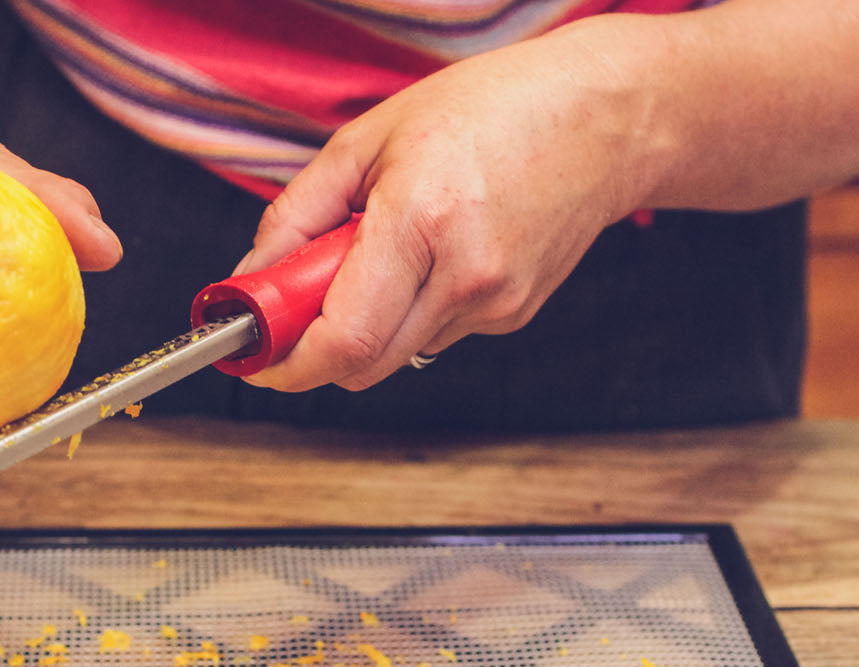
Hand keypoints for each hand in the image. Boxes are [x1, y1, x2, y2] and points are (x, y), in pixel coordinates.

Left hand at [233, 17, 653, 393]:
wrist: (605, 119)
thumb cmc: (493, 110)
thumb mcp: (373, 138)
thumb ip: (300, 213)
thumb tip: (253, 274)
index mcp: (423, 220)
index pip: (343, 338)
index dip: (288, 363)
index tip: (255, 359)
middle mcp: (465, 276)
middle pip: (364, 364)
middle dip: (316, 345)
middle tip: (297, 299)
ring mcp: (497, 304)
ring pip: (398, 351)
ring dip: (368, 319)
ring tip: (389, 245)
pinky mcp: (514, 316)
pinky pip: (436, 332)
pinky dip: (412, 306)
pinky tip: (436, 250)